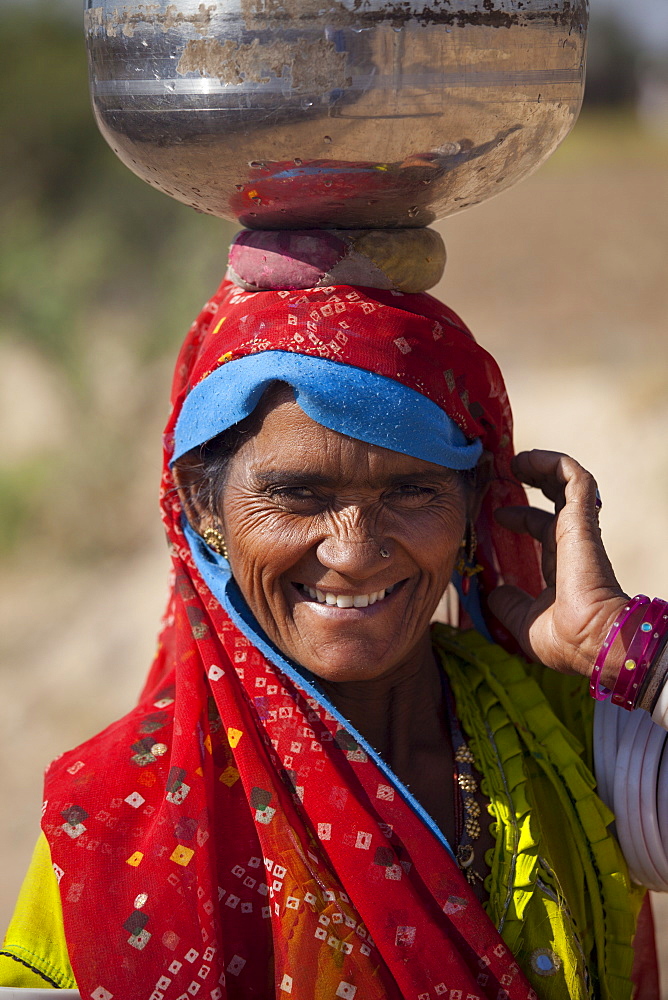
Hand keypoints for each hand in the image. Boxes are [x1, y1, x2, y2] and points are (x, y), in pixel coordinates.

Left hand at [487, 449, 628, 680]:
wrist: (594, 641)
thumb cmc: (566, 639)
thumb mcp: (524, 621)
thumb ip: (508, 605)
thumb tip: (494, 593)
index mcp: (561, 565)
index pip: (542, 529)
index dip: (519, 518)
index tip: (495, 516)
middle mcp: (571, 543)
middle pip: (556, 499)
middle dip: (532, 480)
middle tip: (506, 472)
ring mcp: (578, 530)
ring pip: (568, 481)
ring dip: (542, 465)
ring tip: (515, 459)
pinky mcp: (583, 520)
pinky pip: (576, 479)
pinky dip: (555, 463)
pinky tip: (529, 460)